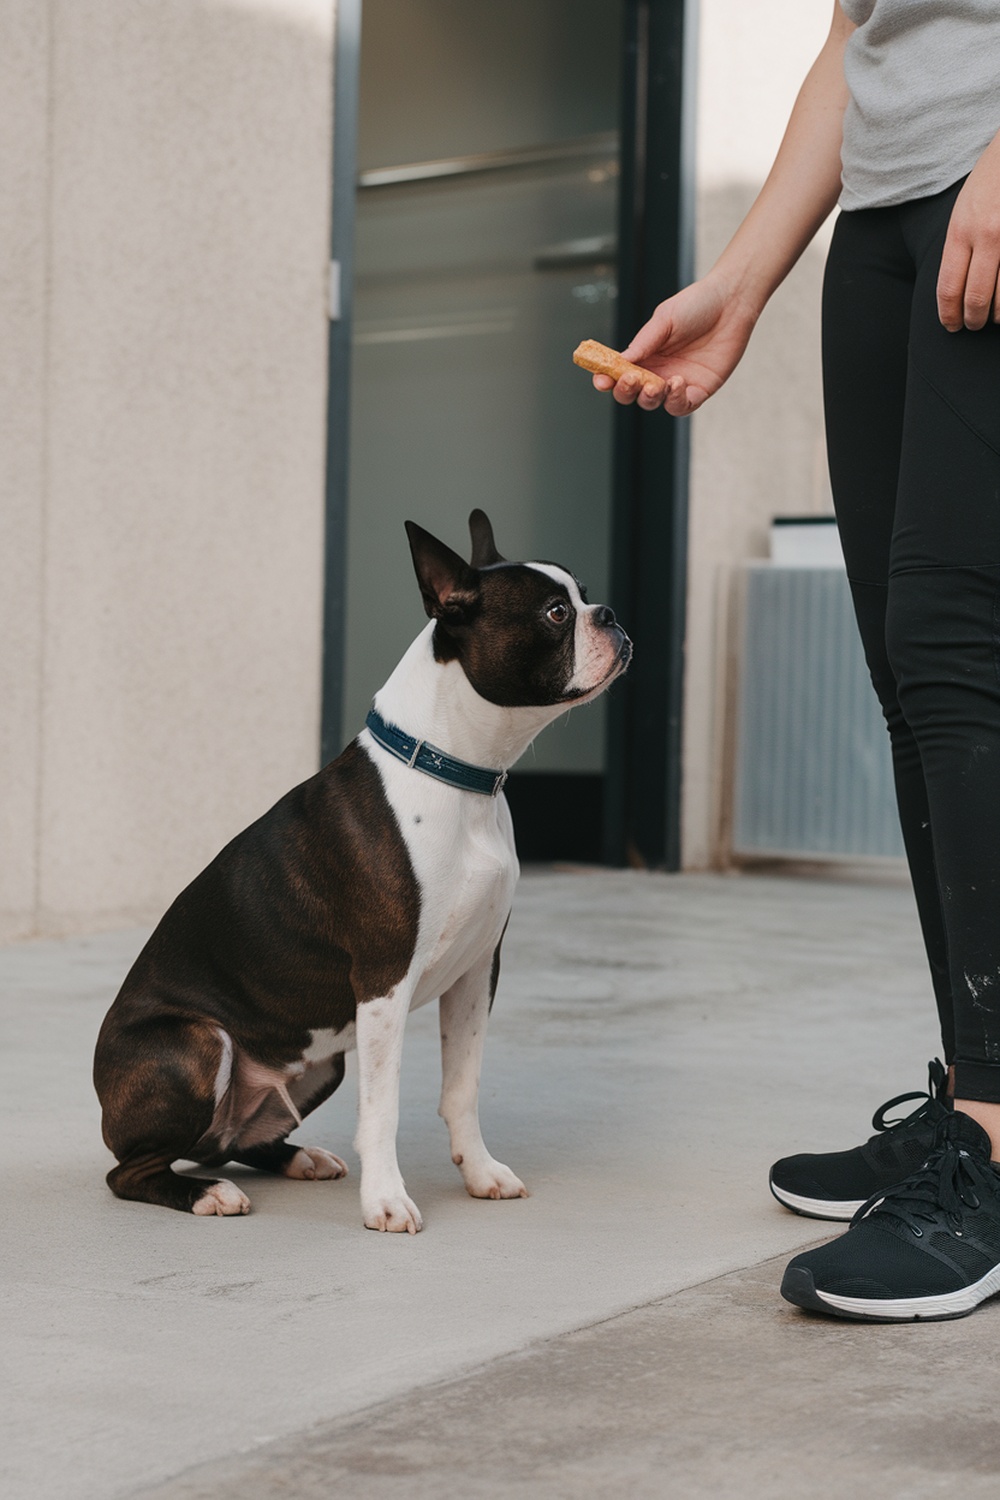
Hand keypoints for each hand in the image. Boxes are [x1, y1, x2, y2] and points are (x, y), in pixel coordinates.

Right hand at [592, 274, 757, 415]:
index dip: (607, 380)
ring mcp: (678, 383)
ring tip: (657, 383)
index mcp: (645, 354)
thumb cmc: (697, 305)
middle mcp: (658, 371)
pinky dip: (675, 400)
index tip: (601, 380)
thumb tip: (621, 360)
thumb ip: (644, 341)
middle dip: (626, 391)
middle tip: (631, 379)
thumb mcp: (665, 318)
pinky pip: (681, 406)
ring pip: (654, 403)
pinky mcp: (699, 390)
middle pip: (633, 394)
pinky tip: (677, 382)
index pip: (620, 373)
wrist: (731, 302)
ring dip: (650, 398)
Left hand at [937, 133, 999, 331]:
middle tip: (974, 326)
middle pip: (976, 297)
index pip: (948, 287)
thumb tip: (955, 288)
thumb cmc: (990, 181)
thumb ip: (960, 247)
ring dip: (999, 315)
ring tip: (995, 317)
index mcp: (961, 230)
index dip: (949, 314)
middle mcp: (987, 234)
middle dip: (973, 320)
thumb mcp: (964, 210)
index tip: (951, 326)